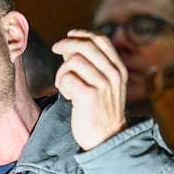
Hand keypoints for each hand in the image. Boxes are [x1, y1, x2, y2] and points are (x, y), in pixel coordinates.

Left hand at [51, 29, 127, 150]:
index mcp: (118, 69)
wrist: (107, 139)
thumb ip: (89, 65)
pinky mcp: (90, 96)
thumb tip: (69, 46)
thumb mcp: (102, 85)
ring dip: (62, 72)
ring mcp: (103, 85)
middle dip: (66, 44)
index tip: (69, 34)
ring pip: (74, 62)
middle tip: (55, 49)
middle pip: (85, 46)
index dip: (83, 34)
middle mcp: (113, 74)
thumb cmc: (100, 112)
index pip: (101, 40)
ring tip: (64, 85)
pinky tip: (67, 96)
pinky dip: (62, 86)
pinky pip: (67, 78)